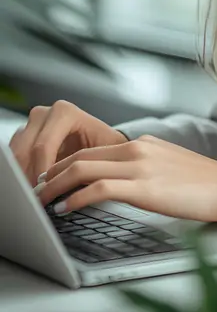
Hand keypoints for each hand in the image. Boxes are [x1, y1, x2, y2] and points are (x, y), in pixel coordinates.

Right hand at [9, 99, 127, 185]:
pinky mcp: (24, 135)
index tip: (46, 192)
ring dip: (24, 177)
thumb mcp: (104, 154)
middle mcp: (45, 114)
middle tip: (38, 199)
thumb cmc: (107, 146)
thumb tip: (77, 188)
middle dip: (30, 178)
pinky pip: (15, 157)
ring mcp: (32, 124)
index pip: (43, 147)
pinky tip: (33, 187)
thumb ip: (90, 165)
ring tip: (37, 196)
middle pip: (25, 152)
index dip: (42, 172)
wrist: (102, 141)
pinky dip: (21, 174)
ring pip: (17, 155)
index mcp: (64, 112)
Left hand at [35, 135, 216, 222]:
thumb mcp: (171, 168)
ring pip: (83, 168)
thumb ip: (146, 169)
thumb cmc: (207, 186)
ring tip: (42, 199)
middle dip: (52, 173)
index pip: (92, 149)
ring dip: (55, 185)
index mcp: (144, 143)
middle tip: (37, 189)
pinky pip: (99, 188)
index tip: (51, 178)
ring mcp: (141, 165)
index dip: (65, 163)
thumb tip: (121, 185)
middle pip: (81, 155)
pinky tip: (66, 209)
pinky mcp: (146, 186)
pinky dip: (76, 197)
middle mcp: (139, 147)